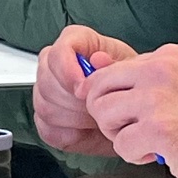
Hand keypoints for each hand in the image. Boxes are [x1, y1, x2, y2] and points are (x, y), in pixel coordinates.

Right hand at [33, 24, 135, 156]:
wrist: (130, 113)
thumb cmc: (130, 85)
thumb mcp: (132, 71)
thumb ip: (116, 64)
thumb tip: (97, 60)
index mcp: (77, 42)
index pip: (58, 51)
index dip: (67, 69)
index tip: (83, 87)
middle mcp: (56, 63)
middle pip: (47, 81)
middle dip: (75, 101)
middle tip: (98, 108)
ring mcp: (46, 91)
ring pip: (46, 107)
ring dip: (75, 119)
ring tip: (98, 119)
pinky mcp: (45, 119)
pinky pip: (48, 129)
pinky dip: (70, 135)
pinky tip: (87, 130)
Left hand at [83, 44, 177, 177]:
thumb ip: (141, 79)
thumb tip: (95, 64)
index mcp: (166, 58)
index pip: (110, 70)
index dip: (111, 98)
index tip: (127, 113)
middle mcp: (160, 71)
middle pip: (97, 90)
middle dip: (107, 116)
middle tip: (131, 129)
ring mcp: (158, 99)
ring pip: (104, 116)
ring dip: (120, 137)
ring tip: (148, 142)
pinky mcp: (159, 130)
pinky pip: (121, 145)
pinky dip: (135, 157)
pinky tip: (160, 153)